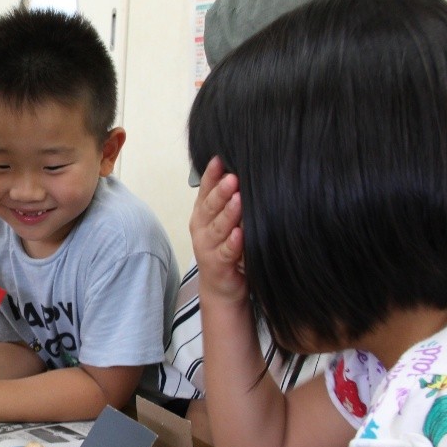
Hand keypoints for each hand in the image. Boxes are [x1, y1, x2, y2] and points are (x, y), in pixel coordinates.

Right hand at [189, 156, 246, 305]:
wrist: (222, 287)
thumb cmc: (226, 248)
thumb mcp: (225, 221)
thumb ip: (230, 201)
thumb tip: (245, 173)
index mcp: (202, 213)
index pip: (205, 189)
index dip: (211, 174)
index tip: (219, 159)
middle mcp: (201, 227)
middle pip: (210, 206)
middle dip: (220, 191)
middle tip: (232, 178)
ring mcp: (206, 246)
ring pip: (217, 227)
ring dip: (227, 214)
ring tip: (238, 200)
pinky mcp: (216, 264)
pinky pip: (225, 252)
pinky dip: (232, 243)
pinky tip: (239, 234)